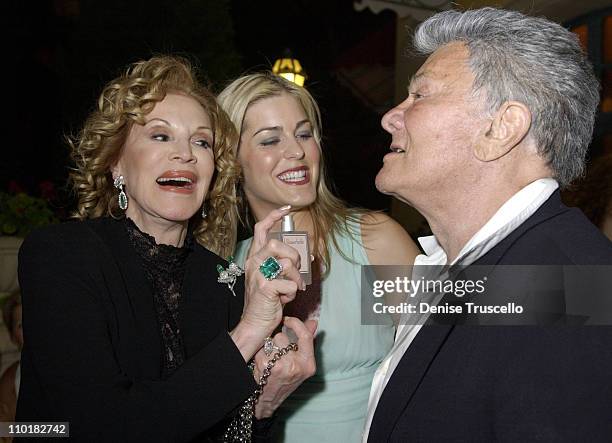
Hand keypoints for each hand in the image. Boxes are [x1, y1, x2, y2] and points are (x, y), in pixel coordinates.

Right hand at [230, 206, 304, 360]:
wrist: (254, 324)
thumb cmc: (266, 301)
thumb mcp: (274, 278)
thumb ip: (284, 266)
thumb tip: (305, 258)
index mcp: (255, 258)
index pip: (261, 230)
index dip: (273, 217)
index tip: (286, 209)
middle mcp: (253, 263)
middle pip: (276, 243)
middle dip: (292, 256)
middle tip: (295, 270)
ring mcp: (257, 275)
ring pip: (286, 263)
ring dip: (295, 277)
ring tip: (292, 289)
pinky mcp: (264, 288)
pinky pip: (289, 283)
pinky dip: (292, 292)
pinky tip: (285, 298)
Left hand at [253, 316, 316, 417]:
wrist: (269, 400)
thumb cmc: (286, 380)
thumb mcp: (302, 363)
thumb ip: (307, 341)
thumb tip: (313, 322)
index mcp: (308, 365)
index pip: (305, 336)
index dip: (296, 323)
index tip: (288, 320)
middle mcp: (296, 366)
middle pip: (283, 337)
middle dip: (279, 341)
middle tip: (279, 353)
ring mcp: (280, 366)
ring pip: (272, 341)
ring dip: (270, 347)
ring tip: (272, 359)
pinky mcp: (265, 366)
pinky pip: (262, 348)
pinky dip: (260, 353)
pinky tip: (264, 363)